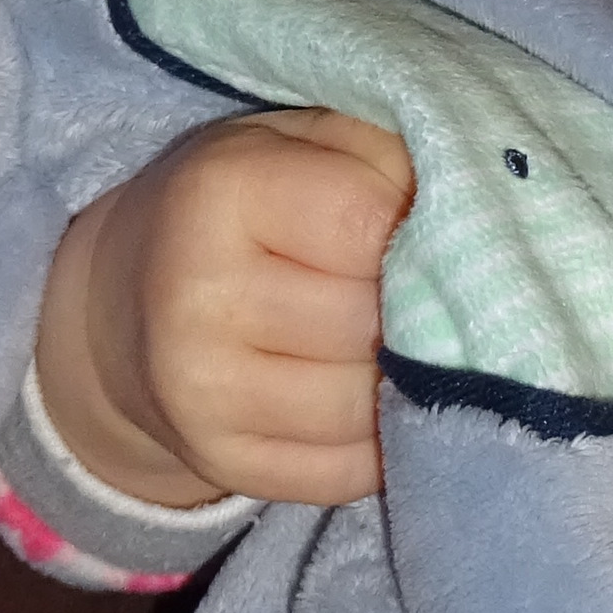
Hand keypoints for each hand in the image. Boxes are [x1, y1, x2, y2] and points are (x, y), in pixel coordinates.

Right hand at [34, 109, 413, 508]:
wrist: (125, 304)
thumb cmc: (246, 208)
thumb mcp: (301, 143)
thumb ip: (389, 161)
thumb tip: (487, 225)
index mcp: (219, 193)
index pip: (371, 223)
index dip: (421, 225)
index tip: (421, 223)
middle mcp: (200, 299)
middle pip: (377, 322)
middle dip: (421, 308)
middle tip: (420, 289)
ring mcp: (206, 396)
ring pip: (373, 404)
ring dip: (409, 380)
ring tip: (400, 341)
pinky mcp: (228, 465)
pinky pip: (356, 469)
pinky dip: (386, 437)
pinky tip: (372, 395)